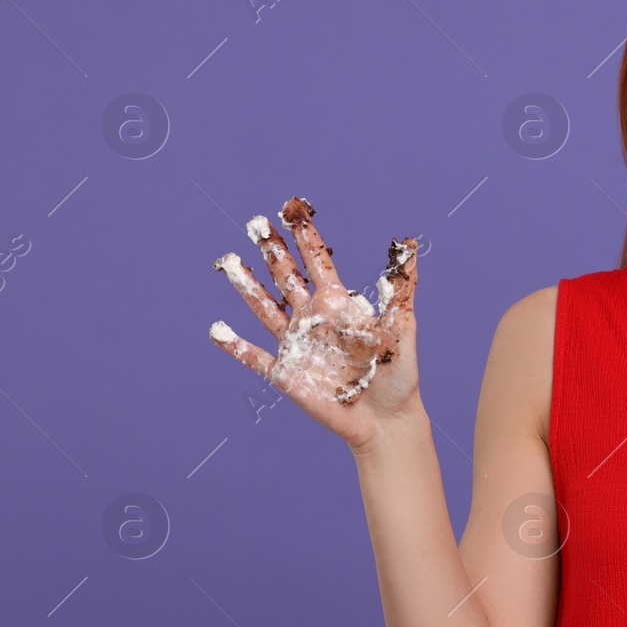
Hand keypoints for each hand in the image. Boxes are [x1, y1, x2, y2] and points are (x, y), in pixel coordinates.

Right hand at [208, 196, 420, 449]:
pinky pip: (255, 357)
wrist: (387, 417)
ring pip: (265, 309)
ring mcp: (296, 345)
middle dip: (272, 251)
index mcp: (338, 305)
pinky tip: (216, 329)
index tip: (292, 209)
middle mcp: (312, 319)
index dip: (305, 237)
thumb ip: (401, 286)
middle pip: (286, 278)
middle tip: (256, 223)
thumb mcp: (402, 325)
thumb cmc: (397, 372)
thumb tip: (410, 244)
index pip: (317, 263)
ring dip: (247, 286)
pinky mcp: (286, 375)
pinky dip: (236, 346)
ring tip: (229, 261)